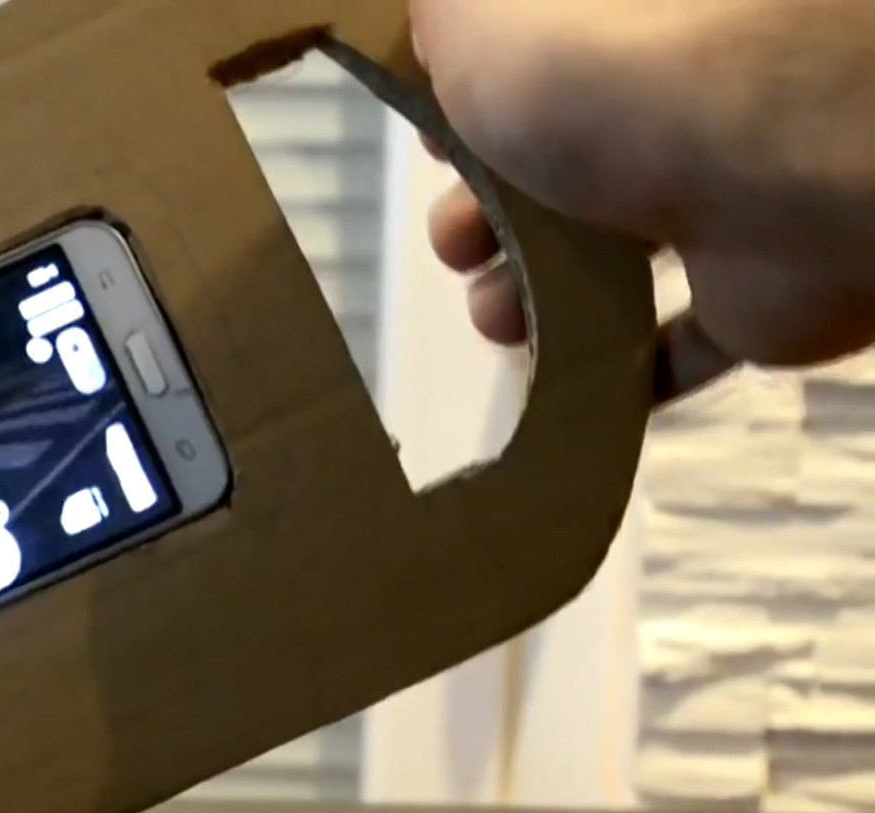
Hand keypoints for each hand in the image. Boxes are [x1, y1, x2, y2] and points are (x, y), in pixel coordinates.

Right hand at [411, 0, 874, 400]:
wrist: (771, 162)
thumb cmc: (607, 72)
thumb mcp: (482, 12)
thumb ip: (448, 14)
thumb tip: (438, 29)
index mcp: (622, 26)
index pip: (537, 64)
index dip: (474, 107)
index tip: (433, 148)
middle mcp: (679, 98)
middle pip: (567, 166)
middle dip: (490, 215)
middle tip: (456, 246)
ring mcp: (729, 194)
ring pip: (619, 255)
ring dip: (539, 297)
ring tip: (498, 317)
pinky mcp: (759, 290)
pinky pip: (681, 340)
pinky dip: (626, 370)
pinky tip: (566, 384)